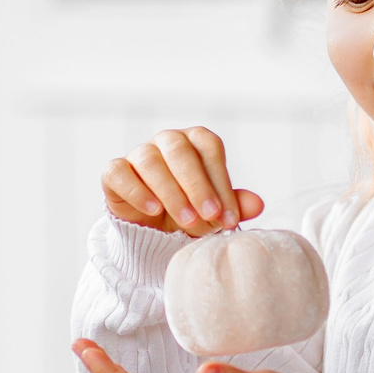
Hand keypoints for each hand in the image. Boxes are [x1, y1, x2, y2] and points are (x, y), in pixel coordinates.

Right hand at [104, 126, 262, 235]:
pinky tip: (153, 210)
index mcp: (195, 142)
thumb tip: (258, 205)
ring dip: (171, 192)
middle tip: (209, 217)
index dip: (221, 181)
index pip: (210, 150)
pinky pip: (120, 173)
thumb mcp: (214, 211)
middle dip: (197, 186)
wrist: (153, 230)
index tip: (229, 217)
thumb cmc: (190, 211)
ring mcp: (139, 154)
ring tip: (185, 220)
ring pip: (151, 162)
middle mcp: (167, 141)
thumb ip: (234, 205)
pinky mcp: (114, 172)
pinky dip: (137, 191)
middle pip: (181, 151)